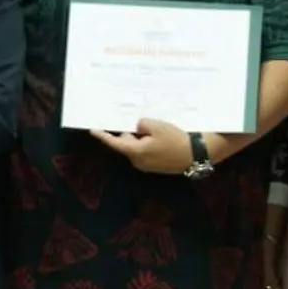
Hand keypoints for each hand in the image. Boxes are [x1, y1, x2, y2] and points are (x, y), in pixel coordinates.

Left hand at [90, 118, 209, 173]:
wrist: (194, 154)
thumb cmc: (174, 139)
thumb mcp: (155, 125)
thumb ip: (141, 124)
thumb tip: (138, 129)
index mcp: (135, 152)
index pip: (114, 143)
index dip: (103, 136)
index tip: (92, 130)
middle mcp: (137, 161)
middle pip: (126, 144)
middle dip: (129, 133)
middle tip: (137, 122)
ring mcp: (147, 166)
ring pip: (136, 148)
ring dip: (140, 138)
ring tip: (154, 129)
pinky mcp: (155, 166)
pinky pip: (145, 152)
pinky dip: (147, 144)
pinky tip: (159, 137)